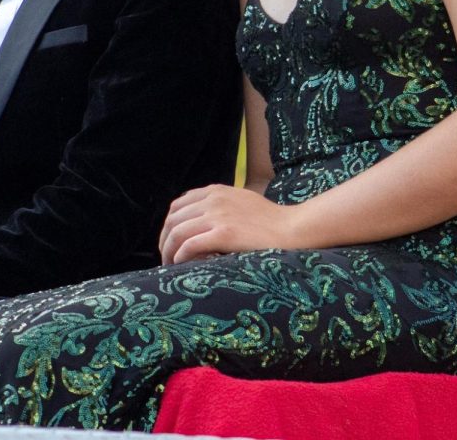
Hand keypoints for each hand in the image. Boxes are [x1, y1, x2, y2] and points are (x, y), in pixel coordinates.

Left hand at [158, 184, 299, 264]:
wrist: (292, 228)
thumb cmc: (270, 220)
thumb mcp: (241, 201)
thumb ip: (220, 205)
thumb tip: (200, 220)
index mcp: (215, 191)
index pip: (178, 205)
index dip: (169, 225)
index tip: (170, 242)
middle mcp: (213, 200)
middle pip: (173, 219)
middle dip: (164, 240)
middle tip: (166, 258)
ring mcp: (217, 216)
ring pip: (177, 233)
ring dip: (168, 251)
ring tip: (171, 266)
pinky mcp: (224, 233)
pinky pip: (189, 245)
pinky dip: (180, 257)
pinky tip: (181, 266)